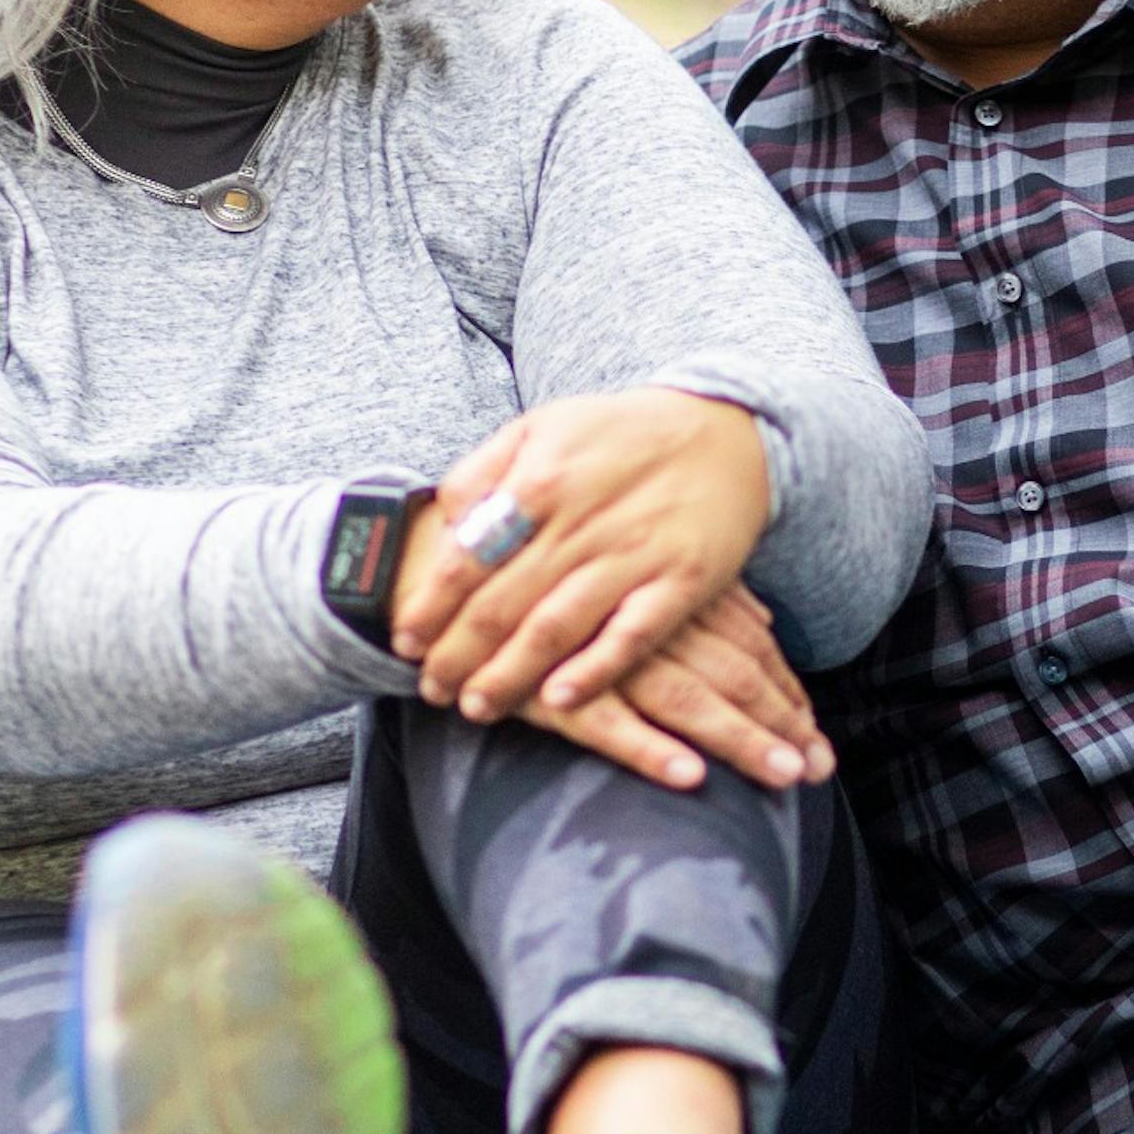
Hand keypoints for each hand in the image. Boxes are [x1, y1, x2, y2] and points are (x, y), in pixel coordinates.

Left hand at [392, 388, 773, 725]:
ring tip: (475, 707)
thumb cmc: (622, 435)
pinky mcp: (682, 581)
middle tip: (430, 688)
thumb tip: (445, 520)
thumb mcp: (543, 426)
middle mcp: (582, 520)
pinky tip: (559, 700)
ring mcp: (634, 553)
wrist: (727, 430)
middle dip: (457, 654)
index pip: (468, 557)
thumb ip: (486, 469)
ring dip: (508, 675)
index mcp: (541, 479)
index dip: (430, 605)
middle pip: (501, 603)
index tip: (406, 640)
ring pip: (556, 627)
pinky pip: (632, 636)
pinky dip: (594, 670)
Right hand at [515, 584, 835, 791]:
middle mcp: (645, 617)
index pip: (748, 643)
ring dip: (740, 741)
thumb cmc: (551, 566)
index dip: (785, 690)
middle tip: (820, 768)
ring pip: (688, 699)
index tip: (815, 731)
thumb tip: (765, 616)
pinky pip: (609, 724)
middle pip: (733, 673)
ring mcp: (599, 653)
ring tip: (785, 776)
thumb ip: (700, 590)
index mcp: (668, 588)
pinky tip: (690, 778)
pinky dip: (650, 751)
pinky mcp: (550, 687)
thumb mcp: (634, 562)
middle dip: (781, 723)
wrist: (446, 567)